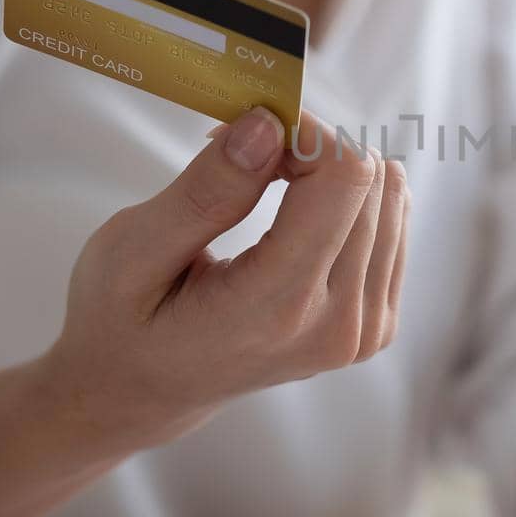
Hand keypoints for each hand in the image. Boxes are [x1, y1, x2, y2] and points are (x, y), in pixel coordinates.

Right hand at [39, 108, 409, 449]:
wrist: (144, 391)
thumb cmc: (123, 320)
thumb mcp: (132, 250)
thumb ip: (206, 190)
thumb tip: (268, 127)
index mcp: (276, 307)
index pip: (343, 180)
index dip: (307, 131)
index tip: (253, 124)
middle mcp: (335, 325)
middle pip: (369, 183)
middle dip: (312, 148)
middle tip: (249, 155)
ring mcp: (363, 332)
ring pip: (388, 198)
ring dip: (331, 172)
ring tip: (268, 185)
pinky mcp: (376, 325)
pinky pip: (392, 227)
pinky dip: (348, 202)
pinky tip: (299, 214)